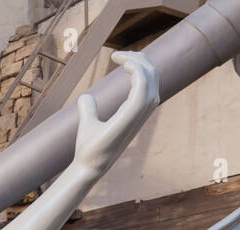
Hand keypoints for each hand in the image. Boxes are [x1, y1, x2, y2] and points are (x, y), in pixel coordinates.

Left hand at [73, 51, 160, 175]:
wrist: (87, 165)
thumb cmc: (90, 147)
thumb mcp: (88, 122)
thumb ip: (89, 108)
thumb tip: (86, 97)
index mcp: (137, 110)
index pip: (148, 79)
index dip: (137, 63)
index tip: (117, 57)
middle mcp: (143, 109)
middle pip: (153, 73)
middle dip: (139, 58)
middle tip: (117, 55)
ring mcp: (140, 112)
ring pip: (151, 76)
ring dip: (138, 61)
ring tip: (118, 56)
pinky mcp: (132, 114)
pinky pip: (143, 85)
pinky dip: (137, 70)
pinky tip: (124, 64)